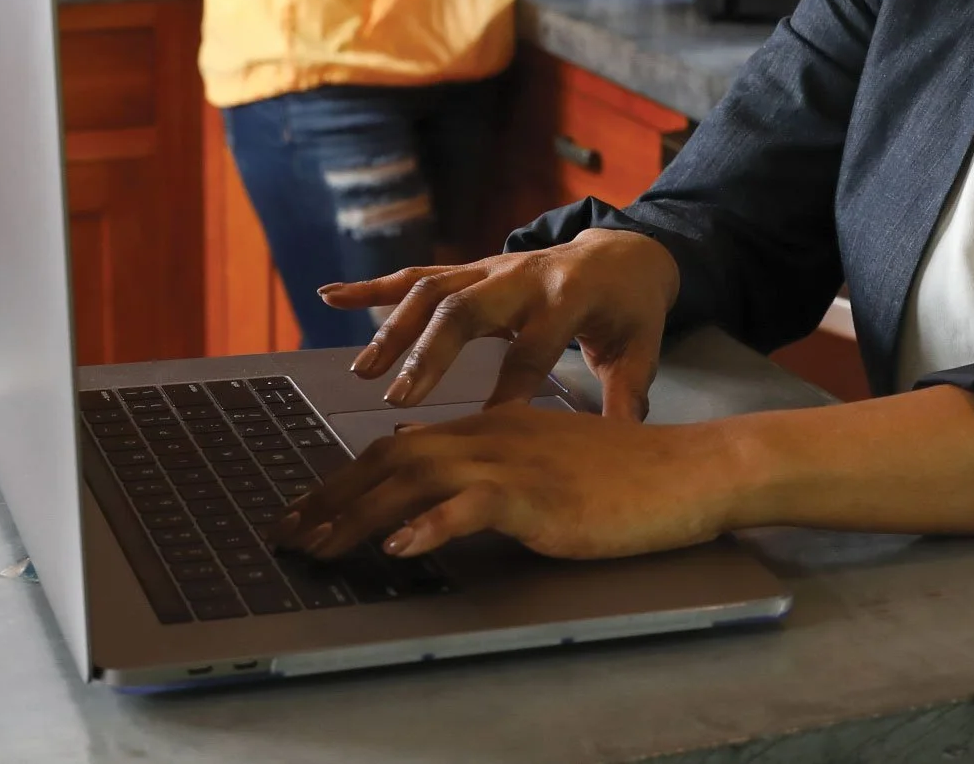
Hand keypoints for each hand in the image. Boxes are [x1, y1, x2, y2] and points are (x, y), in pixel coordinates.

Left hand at [269, 403, 736, 561]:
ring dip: (358, 514)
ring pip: (415, 478)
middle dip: (331, 496)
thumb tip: (436, 483)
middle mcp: (492, 434)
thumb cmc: (623, 475)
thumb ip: (492, 467)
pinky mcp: (538, 495)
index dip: (345, 479)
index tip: (306, 511)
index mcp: (491, 425)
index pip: (400, 447)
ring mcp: (513, 461)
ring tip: (319, 546)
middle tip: (289, 533)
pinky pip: (471, 506)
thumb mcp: (546, 462)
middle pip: (391, 457)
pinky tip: (399, 549)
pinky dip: (429, 526)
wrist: (685, 472)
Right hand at [318, 228, 680, 417]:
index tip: (484, 428)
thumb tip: (621, 446)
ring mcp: (492, 268)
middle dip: (431, 353)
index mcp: (570, 297)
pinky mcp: (473, 269)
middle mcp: (523, 275)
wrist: (624, 249)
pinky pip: (417, 275)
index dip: (511, 387)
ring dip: (394, 329)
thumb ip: (626, 395)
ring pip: (433, 291)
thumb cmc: (630, 308)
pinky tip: (330, 297)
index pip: (534, 346)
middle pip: (468, 310)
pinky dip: (372, 286)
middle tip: (400, 400)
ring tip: (365, 372)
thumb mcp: (641, 349)